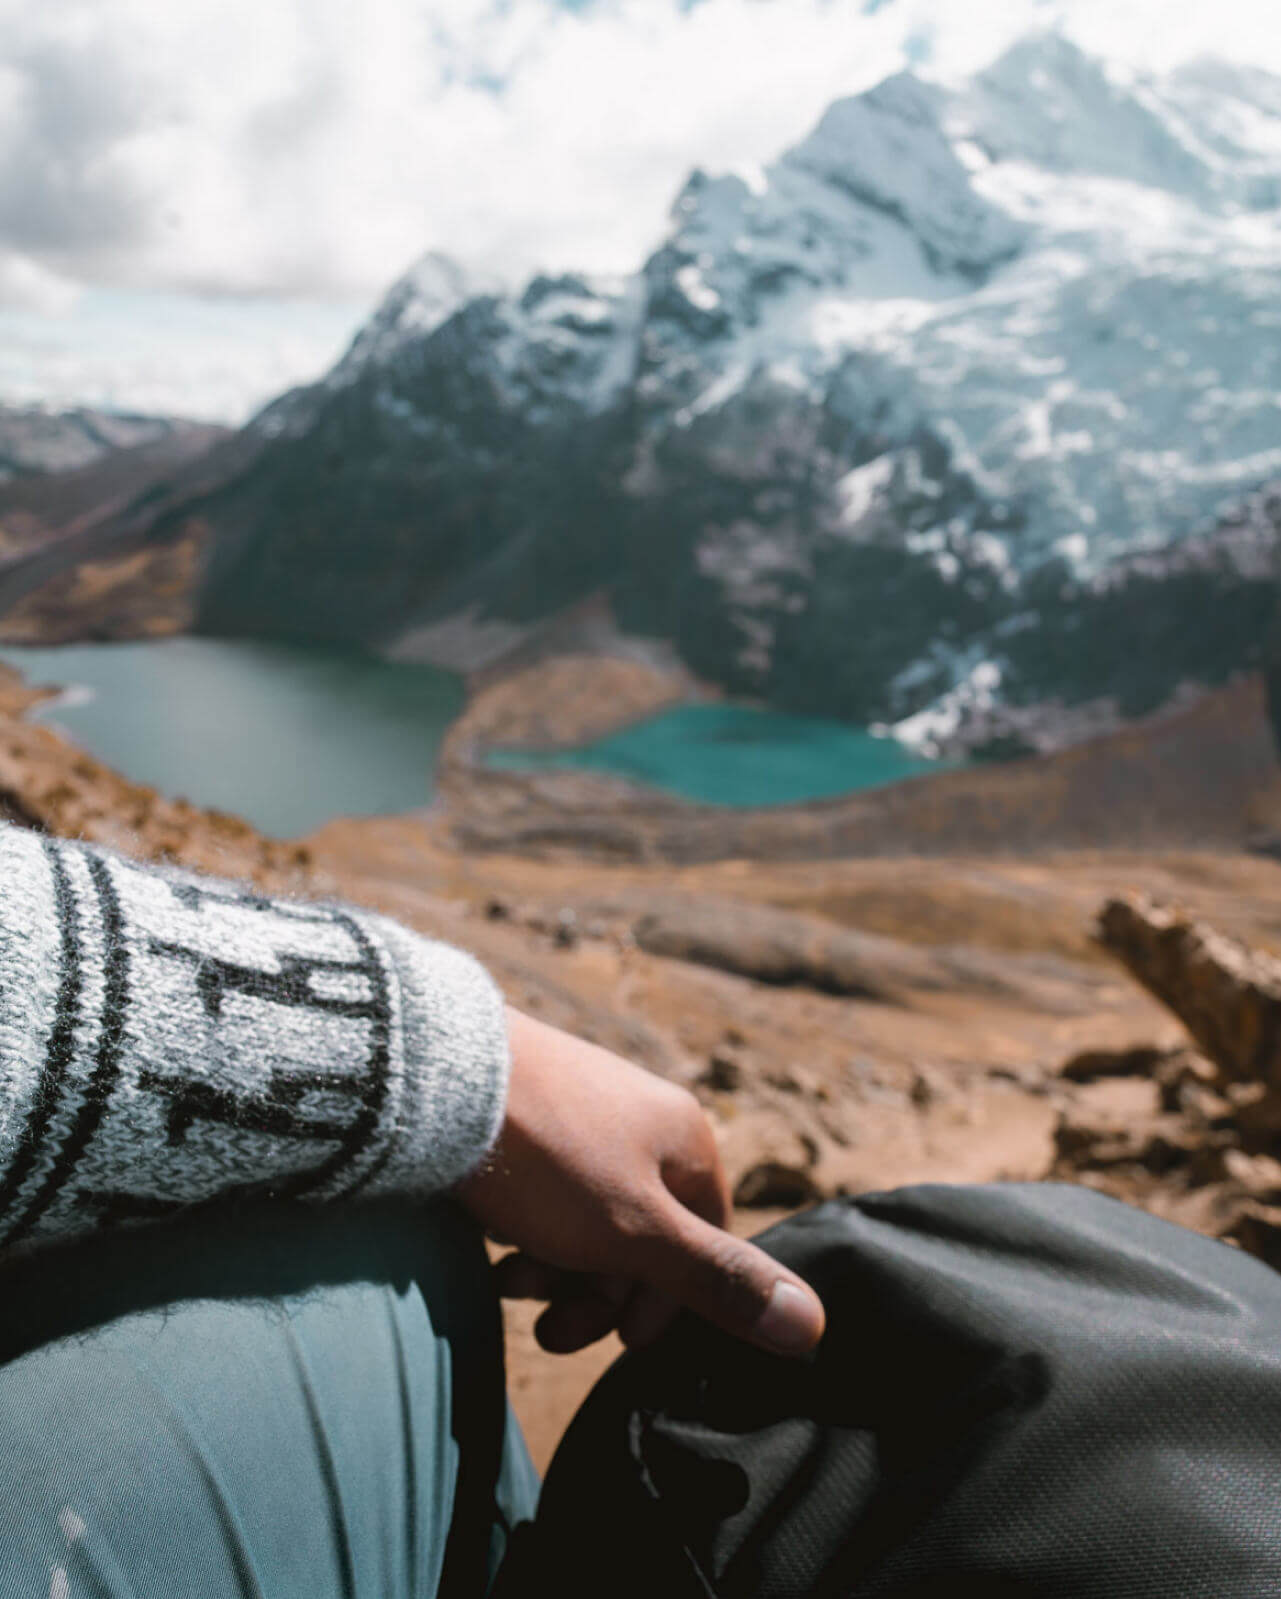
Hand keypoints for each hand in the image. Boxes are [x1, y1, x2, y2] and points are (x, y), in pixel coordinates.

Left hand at [454, 1007, 825, 1357]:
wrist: (434, 1081)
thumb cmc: (547, 1161)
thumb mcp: (637, 1235)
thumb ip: (718, 1282)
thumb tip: (813, 1327)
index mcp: (685, 1138)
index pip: (706, 1241)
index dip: (668, 1302)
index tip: (620, 1341)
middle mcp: (640, 1115)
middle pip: (642, 1234)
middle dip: (598, 1294)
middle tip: (548, 1330)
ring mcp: (580, 1109)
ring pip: (586, 1217)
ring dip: (555, 1268)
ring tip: (507, 1282)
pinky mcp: (526, 1112)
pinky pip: (542, 1189)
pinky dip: (524, 1229)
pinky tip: (490, 1244)